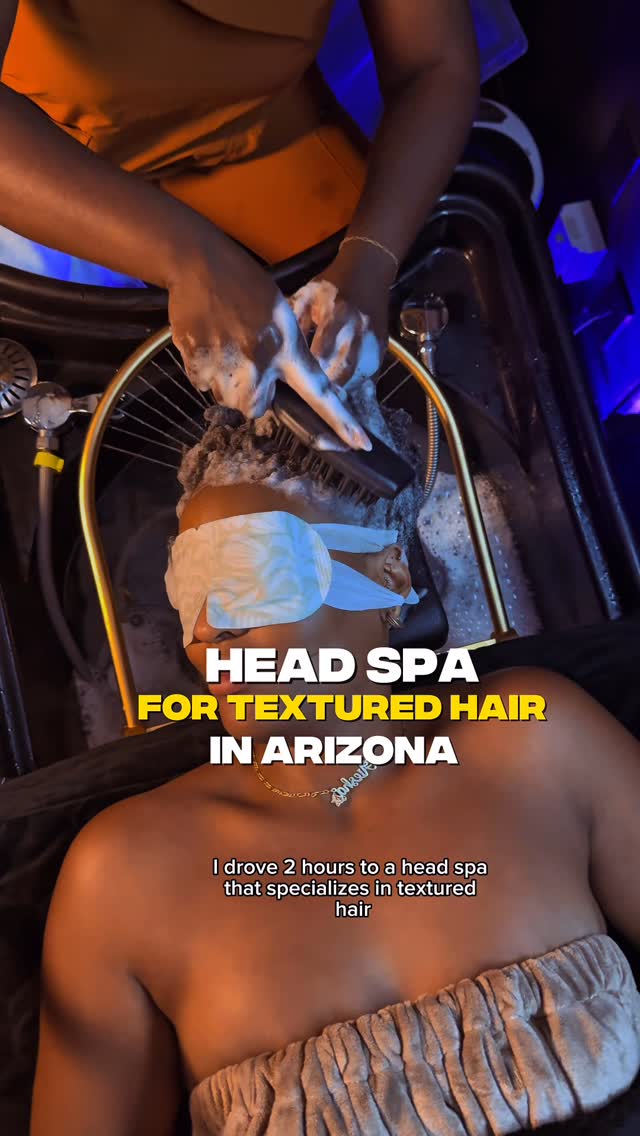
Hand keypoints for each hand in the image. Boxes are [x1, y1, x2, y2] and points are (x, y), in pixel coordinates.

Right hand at [166, 230, 370, 449]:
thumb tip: (277, 388)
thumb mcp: (280, 314)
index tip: (361, 445)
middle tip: (247, 363)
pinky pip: (202, 385)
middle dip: (252, 395)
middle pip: (256, 410)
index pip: (319, 392)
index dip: (340, 421)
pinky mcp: (197, 363)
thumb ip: (285, 353)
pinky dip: (205, 371)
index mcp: (287, 347)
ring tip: (227, 347)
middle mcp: (260, 362)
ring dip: (227, 383)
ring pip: (228, 400)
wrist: (200, 264)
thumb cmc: (245, 286)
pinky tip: (209, 343)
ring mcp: (226, 365)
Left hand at [289, 239, 393, 386]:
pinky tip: (342, 390)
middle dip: (326, 388)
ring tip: (325, 397)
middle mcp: (358, 330)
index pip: (322, 352)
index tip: (296, 383)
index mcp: (336, 314)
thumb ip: (295, 320)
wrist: (368, 271)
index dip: (310, 372)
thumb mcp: (308, 294)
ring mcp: (373, 341)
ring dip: (341, 390)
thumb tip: (279, 349)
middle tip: (310, 398)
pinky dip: (355, 385)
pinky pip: (370, 375)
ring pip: (357, 377)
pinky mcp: (382, 348)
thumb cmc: (332, 285)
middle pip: (342, 371)